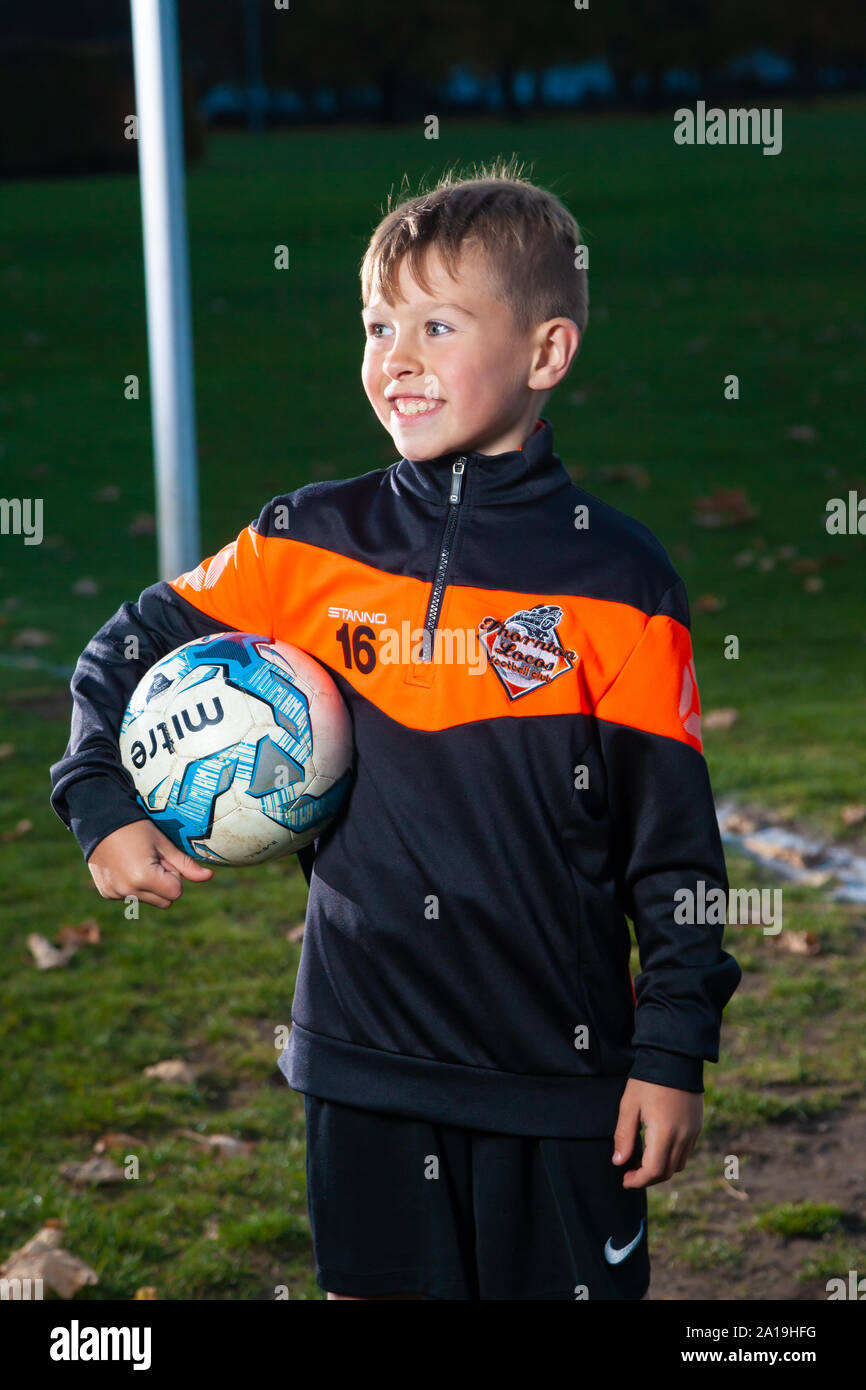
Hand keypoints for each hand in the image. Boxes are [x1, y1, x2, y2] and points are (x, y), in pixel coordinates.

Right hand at [87, 819, 212, 908]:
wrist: (99, 820)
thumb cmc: (136, 828)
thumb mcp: (164, 844)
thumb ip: (186, 865)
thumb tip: (210, 876)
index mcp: (144, 878)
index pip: (175, 892)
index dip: (174, 876)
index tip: (163, 859)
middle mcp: (128, 891)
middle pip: (164, 902)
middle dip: (164, 884)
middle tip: (152, 860)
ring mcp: (115, 894)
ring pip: (148, 901)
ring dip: (149, 887)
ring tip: (137, 862)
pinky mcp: (106, 893)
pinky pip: (130, 897)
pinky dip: (133, 886)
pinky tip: (125, 866)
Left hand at [612, 1078, 701, 1187]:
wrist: (675, 1058)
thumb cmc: (648, 1080)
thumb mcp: (629, 1105)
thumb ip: (623, 1136)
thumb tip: (619, 1162)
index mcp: (664, 1132)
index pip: (653, 1171)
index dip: (638, 1180)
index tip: (624, 1179)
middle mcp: (683, 1136)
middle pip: (667, 1172)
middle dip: (648, 1178)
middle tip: (630, 1173)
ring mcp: (693, 1132)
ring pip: (679, 1165)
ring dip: (661, 1170)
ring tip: (642, 1163)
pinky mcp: (697, 1126)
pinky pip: (685, 1152)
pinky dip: (672, 1158)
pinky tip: (657, 1149)